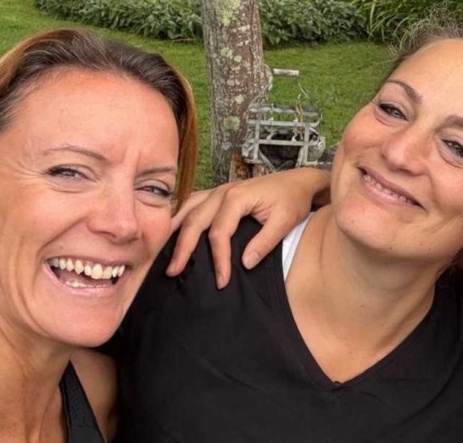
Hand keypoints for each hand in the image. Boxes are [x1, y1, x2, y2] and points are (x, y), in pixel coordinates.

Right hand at [167, 168, 330, 287]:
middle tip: (173, 271)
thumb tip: (245, 264)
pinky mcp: (219, 193)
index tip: (222, 281)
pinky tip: (172, 230)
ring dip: (174, 230)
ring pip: (188, 209)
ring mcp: (218, 191)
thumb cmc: (292, 199)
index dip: (219, 259)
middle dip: (183, 248)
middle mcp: (223, 192)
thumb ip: (265, 242)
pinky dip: (180, 216)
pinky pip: (193, 203)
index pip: (219, 233)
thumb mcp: (285, 221)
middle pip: (194, 221)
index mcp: (237, 198)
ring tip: (163, 252)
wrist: (298, 181)